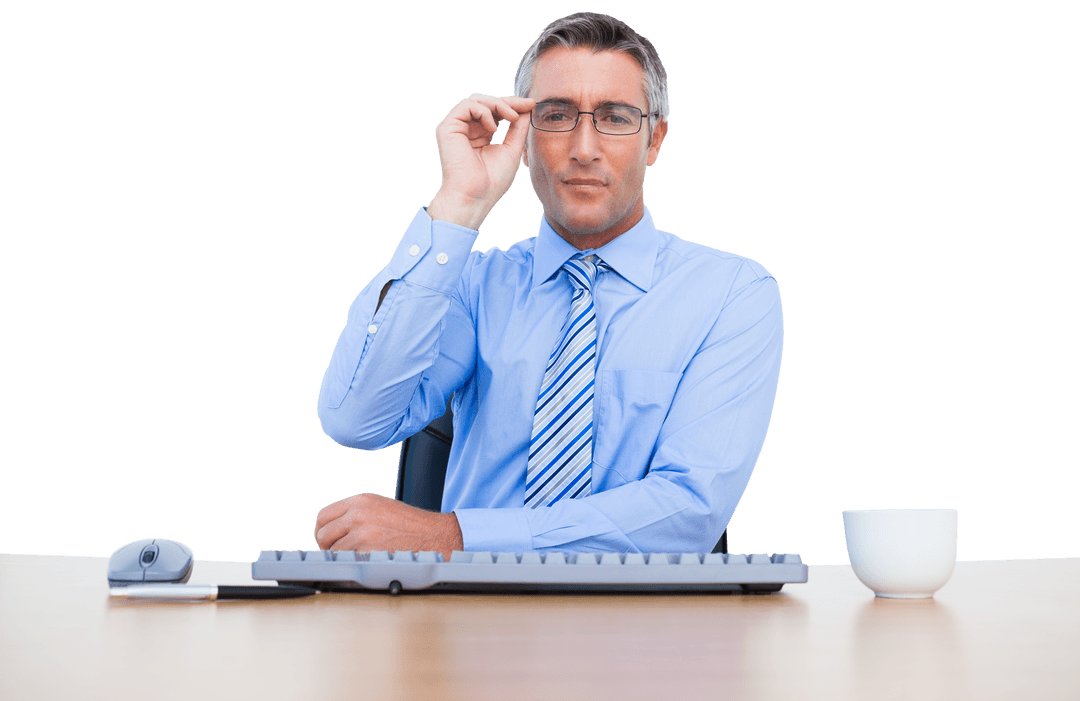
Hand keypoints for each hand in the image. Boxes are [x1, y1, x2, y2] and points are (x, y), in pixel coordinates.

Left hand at [314, 492, 463, 559]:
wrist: (432, 535)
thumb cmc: (409, 524)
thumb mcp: (380, 506)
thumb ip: (356, 513)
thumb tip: (334, 528)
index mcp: (360, 500)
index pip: (324, 516)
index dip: (322, 530)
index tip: (327, 539)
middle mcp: (358, 513)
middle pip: (323, 534)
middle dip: (327, 546)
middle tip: (338, 552)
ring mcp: (361, 532)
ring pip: (333, 550)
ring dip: (341, 557)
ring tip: (358, 556)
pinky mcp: (366, 550)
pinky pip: (346, 561)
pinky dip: (352, 564)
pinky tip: (365, 561)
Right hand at [428, 93, 534, 229]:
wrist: (475, 196)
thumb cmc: (492, 181)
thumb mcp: (511, 149)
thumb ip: (518, 128)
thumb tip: (526, 108)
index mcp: (480, 135)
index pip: (495, 112)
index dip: (513, 105)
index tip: (531, 104)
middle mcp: (467, 129)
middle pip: (486, 102)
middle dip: (507, 101)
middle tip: (525, 106)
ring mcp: (456, 128)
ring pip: (477, 100)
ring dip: (498, 105)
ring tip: (511, 118)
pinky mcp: (448, 128)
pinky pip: (466, 105)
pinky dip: (484, 112)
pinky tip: (493, 129)